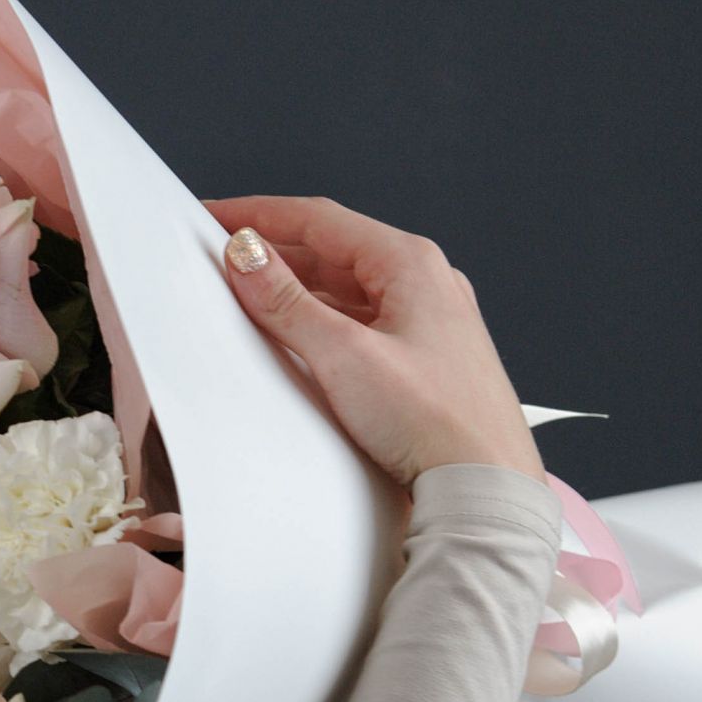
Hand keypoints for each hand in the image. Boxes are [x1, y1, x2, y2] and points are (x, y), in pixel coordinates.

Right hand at [200, 194, 546, 490]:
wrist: (487, 486)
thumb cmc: (435, 421)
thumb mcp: (345, 355)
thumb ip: (287, 303)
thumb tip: (247, 257)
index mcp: (412, 264)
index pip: (320, 219)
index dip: (259, 215)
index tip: (214, 217)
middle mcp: (425, 282)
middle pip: (332, 251)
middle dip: (273, 252)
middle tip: (221, 259)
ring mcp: (427, 320)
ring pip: (346, 288)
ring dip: (294, 288)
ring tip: (246, 297)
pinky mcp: (424, 358)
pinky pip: (360, 321)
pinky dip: (320, 319)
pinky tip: (293, 336)